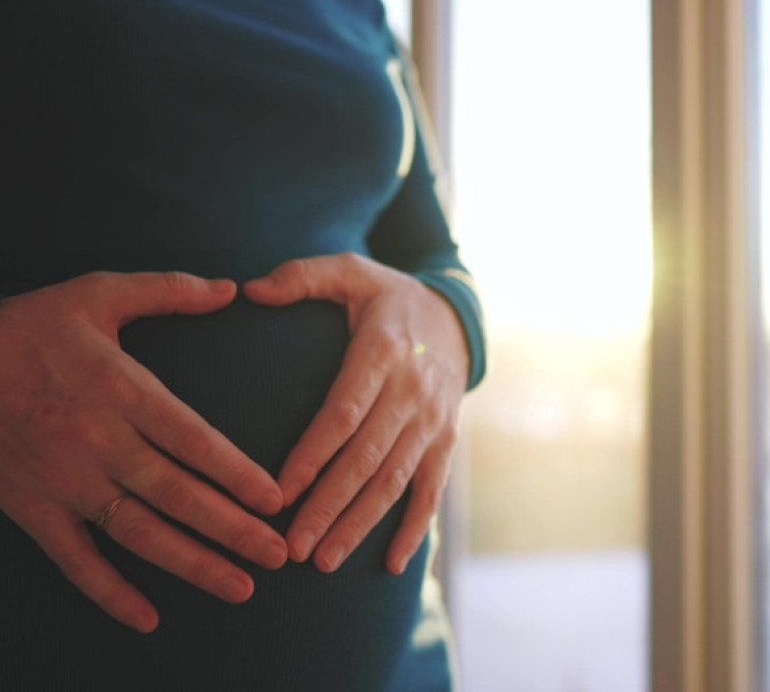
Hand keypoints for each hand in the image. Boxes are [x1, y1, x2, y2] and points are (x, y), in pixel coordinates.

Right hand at [0, 272, 286, 633]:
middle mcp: (99, 443)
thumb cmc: (28, 327)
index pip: (191, 440)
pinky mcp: (34, 508)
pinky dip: (109, 592)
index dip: (236, 472)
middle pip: (176, 494)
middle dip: (231, 528)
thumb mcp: (98, 294)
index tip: (276, 499)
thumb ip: (167, 292)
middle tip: (277, 554)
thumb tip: (230, 289)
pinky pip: (74, 560)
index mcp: (121, 391)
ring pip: (137, 533)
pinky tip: (147, 617)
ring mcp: (65, 482)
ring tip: (240, 587)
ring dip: (191, 563)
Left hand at [244, 253, 468, 574]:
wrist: (455, 316)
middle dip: (329, 505)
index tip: (279, 492)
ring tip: (323, 562)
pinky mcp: (445, 440)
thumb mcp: (350, 271)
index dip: (314, 454)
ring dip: (360, 524)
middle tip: (292, 547)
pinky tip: (388, 564)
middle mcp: (413, 391)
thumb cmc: (388, 297)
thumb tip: (247, 289)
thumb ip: (301, 276)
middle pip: (367, 458)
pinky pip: (431, 490)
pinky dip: (413, 528)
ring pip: (395, 481)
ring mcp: (433, 420)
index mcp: (384, 350)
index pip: (344, 411)